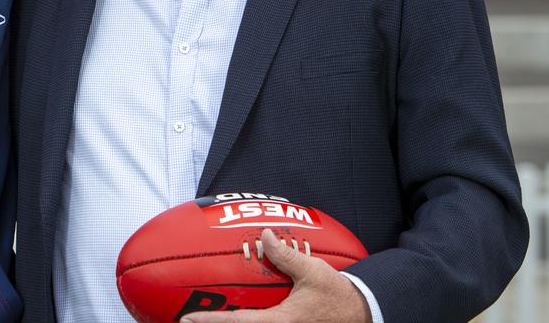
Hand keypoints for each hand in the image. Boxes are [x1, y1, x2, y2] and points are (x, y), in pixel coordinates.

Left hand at [181, 229, 370, 322]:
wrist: (362, 313)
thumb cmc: (337, 296)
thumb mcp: (312, 272)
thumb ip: (286, 255)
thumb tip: (264, 235)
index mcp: (280, 322)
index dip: (210, 322)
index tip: (187, 320)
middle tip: (185, 319)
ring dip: (228, 322)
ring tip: (203, 317)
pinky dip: (244, 318)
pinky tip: (234, 312)